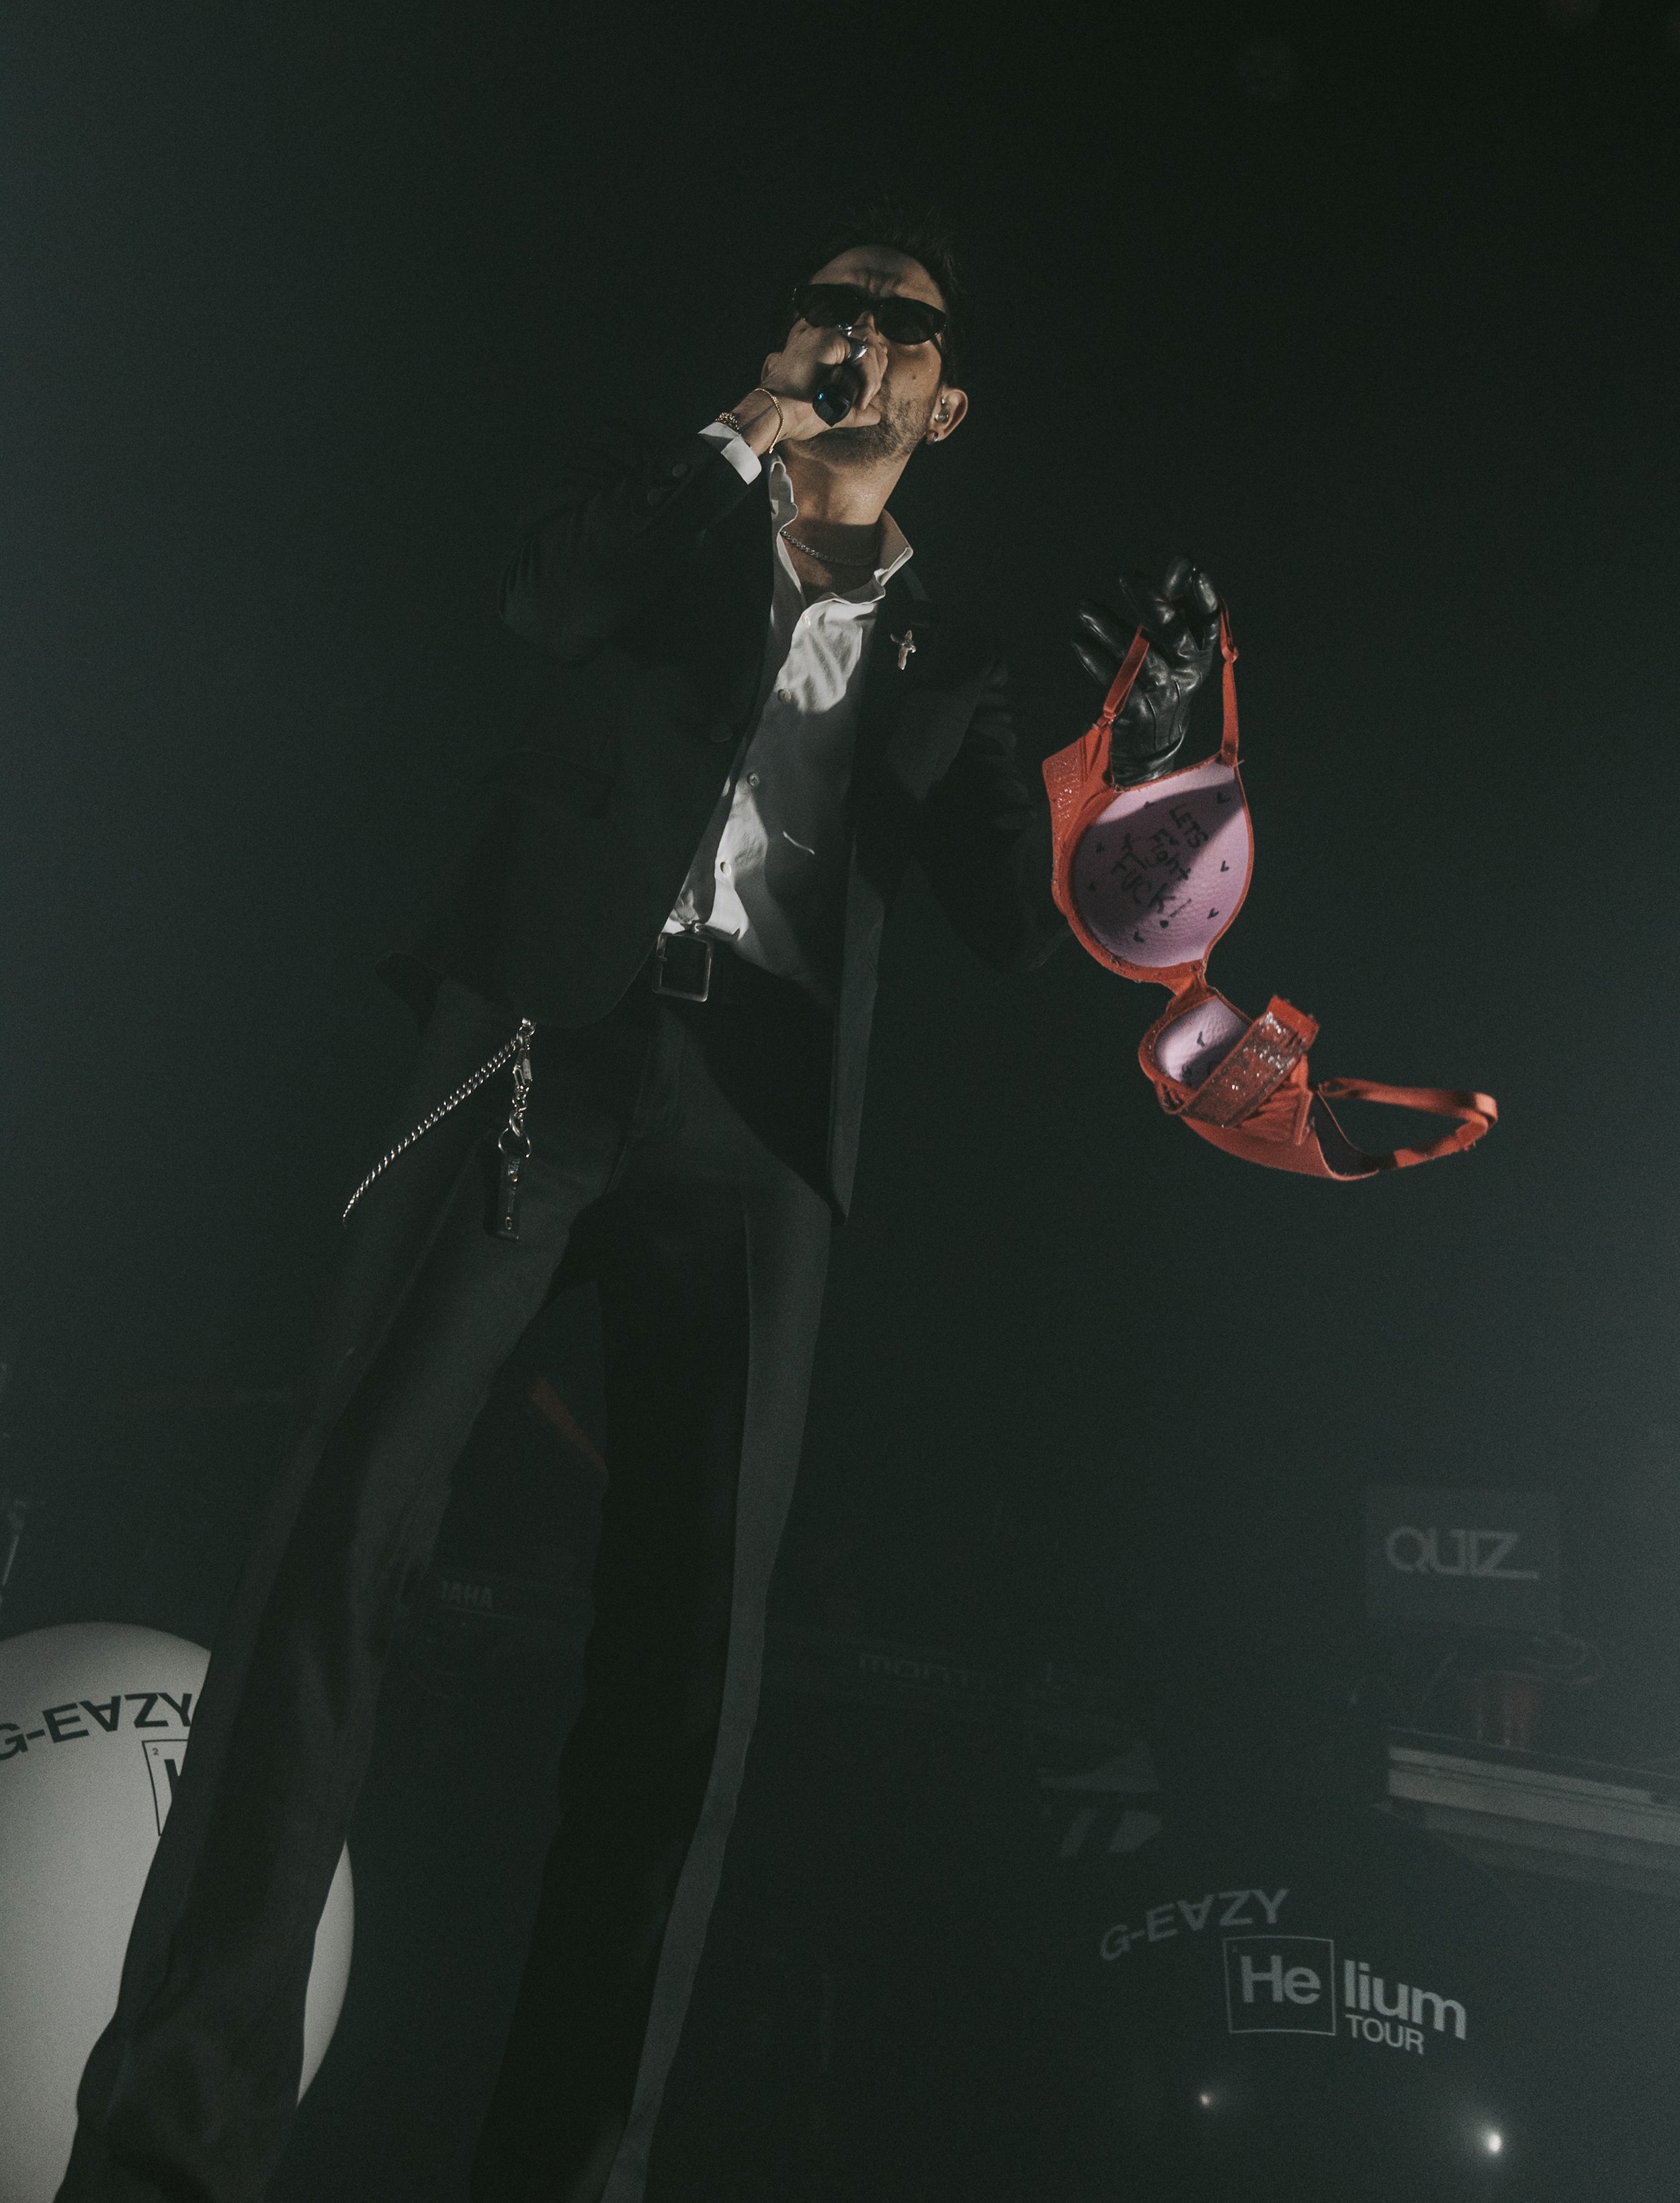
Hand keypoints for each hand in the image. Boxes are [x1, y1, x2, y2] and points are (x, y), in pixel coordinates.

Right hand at [750, 316, 888, 445]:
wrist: (778, 413)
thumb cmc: (797, 415)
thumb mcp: (834, 411)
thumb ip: (856, 410)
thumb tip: (877, 415)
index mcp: (822, 348)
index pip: (859, 340)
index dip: (875, 356)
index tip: (877, 377)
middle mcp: (824, 336)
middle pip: (869, 339)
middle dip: (877, 368)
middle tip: (868, 396)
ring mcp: (827, 335)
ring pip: (869, 349)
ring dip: (872, 379)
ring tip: (861, 403)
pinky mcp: (831, 339)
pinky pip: (863, 355)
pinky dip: (868, 379)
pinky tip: (860, 399)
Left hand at [1071, 556, 1220, 783]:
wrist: (1150, 748)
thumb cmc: (1159, 684)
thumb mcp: (1173, 650)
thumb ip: (1173, 609)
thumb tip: (1179, 565)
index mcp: (1201, 653)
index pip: (1208, 619)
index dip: (1201, 593)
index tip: (1187, 566)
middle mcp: (1187, 673)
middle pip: (1175, 634)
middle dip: (1152, 602)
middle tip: (1127, 576)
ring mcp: (1163, 695)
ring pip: (1140, 657)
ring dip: (1110, 629)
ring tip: (1084, 608)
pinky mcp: (1137, 714)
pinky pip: (1115, 682)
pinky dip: (1095, 660)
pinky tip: (1078, 641)